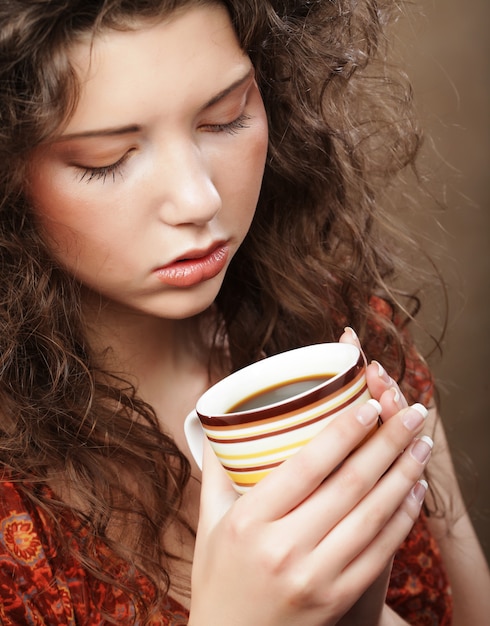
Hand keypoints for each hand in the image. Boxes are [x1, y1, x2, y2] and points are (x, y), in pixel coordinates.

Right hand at [189, 335, 430, 625]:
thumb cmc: (218, 577)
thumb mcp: (209, 521)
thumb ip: (216, 470)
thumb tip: (216, 421)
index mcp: (250, 521)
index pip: (307, 466)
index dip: (344, 432)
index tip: (369, 406)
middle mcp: (284, 548)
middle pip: (349, 484)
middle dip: (388, 442)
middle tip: (412, 413)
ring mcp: (315, 577)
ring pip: (372, 515)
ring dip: (404, 474)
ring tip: (421, 444)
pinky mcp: (338, 599)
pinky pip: (380, 552)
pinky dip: (403, 518)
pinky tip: (415, 492)